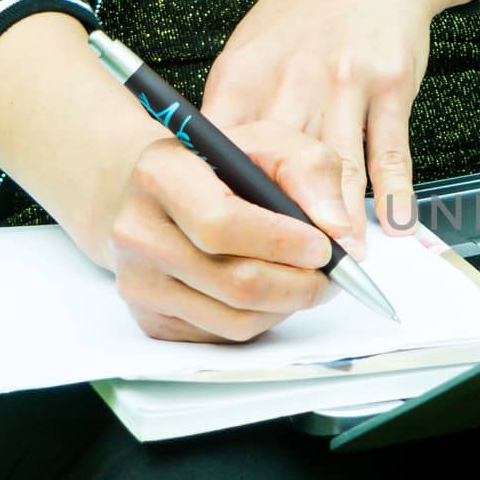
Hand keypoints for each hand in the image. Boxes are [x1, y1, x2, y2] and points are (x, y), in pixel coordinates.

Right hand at [104, 121, 353, 342]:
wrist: (159, 196)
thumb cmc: (220, 167)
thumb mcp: (269, 143)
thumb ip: (311, 172)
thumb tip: (341, 234)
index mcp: (161, 175)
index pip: (222, 225)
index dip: (282, 243)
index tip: (322, 246)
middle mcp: (138, 233)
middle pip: (235, 283)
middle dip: (301, 284)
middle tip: (332, 274)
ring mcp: (139, 282)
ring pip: (236, 320)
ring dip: (288, 306)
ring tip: (305, 279)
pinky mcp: (151, 320)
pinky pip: (226, 336)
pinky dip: (263, 319)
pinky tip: (270, 290)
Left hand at [201, 0, 479, 254]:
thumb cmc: (310, 10)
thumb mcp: (255, 46)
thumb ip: (240, 111)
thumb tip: (224, 180)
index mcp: (244, 72)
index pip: (225, 149)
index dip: (229, 201)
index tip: (231, 246)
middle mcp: (291, 78)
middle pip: (282, 167)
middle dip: (287, 225)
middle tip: (293, 272)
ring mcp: (344, 81)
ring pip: (338, 166)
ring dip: (342, 221)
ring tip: (345, 261)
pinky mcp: (391, 83)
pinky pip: (391, 150)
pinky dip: (395, 192)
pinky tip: (394, 224)